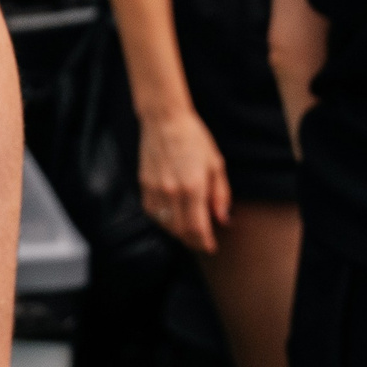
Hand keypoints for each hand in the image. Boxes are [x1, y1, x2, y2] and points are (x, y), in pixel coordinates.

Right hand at [137, 107, 230, 253]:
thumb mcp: (216, 164)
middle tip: (202, 242)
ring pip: (165, 224)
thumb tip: (223, 219)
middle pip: (180, 231)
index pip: (197, 228)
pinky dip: (163, 220)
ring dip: (178, 233)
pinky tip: (172, 217)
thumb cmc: (193, 138)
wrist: (164, 119)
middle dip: (193, 241)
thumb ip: (220, 195)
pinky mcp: (144, 184)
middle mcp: (172, 192)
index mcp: (193, 187)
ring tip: (189, 231)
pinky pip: (153, 212)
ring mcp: (155, 189)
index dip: (204, 242)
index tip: (211, 247)